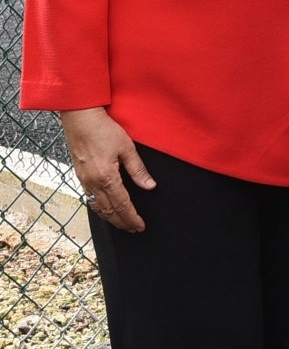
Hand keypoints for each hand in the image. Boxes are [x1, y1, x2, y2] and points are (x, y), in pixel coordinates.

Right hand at [59, 107, 154, 232]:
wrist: (80, 119)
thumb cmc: (104, 130)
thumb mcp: (127, 148)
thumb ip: (138, 169)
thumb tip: (149, 186)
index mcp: (107, 177)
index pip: (122, 205)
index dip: (132, 217)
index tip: (140, 226)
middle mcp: (93, 183)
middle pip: (109, 211)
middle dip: (122, 222)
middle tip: (134, 229)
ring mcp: (84, 181)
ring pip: (98, 207)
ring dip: (111, 218)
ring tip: (122, 224)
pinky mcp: (80, 176)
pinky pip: (90, 199)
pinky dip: (99, 209)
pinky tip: (105, 210)